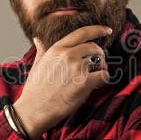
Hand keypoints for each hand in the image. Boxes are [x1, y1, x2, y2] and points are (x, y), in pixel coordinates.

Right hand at [13, 25, 111, 139]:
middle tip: (98, 65)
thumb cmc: (34, 90)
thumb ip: (41, 50)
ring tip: (95, 78)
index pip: (82, 33)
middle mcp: (67, 55)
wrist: (33, 110)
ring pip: (101, 62)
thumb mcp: (37, 64)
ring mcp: (76, 68)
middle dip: (100, 56)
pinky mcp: (84, 82)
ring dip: (101, 69)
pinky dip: (104, 80)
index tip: (107, 30)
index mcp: (56, 49)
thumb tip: (37, 39)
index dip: (98, 30)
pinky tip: (98, 85)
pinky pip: (104, 76)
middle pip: (94, 48)